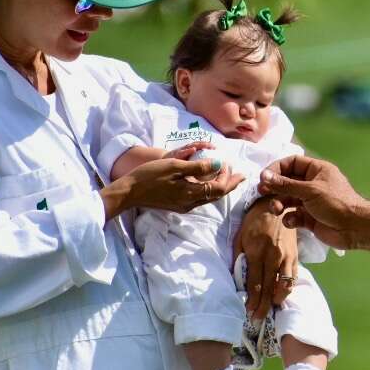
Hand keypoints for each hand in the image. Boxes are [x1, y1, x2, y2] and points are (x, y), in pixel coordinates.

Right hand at [109, 157, 243, 216]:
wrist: (129, 192)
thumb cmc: (149, 176)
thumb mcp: (174, 166)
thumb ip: (197, 166)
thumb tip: (218, 164)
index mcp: (191, 194)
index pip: (219, 188)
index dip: (228, 177)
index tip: (228, 163)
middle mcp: (190, 203)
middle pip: (217, 195)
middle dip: (230, 184)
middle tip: (239, 175)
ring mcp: (184, 206)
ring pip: (209, 198)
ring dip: (220, 187)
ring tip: (228, 177)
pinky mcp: (177, 205)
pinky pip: (200, 198)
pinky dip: (208, 189)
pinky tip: (208, 183)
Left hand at [235, 197, 298, 315]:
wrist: (276, 203)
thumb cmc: (254, 220)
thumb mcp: (240, 237)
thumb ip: (238, 257)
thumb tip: (237, 277)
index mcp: (257, 252)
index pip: (255, 282)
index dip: (252, 299)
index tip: (249, 312)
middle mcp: (274, 256)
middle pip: (269, 287)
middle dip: (264, 306)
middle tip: (258, 319)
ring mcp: (287, 256)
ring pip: (285, 284)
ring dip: (278, 300)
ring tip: (271, 309)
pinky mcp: (295, 255)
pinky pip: (293, 277)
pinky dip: (288, 288)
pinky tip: (282, 296)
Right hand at [257, 155, 363, 249]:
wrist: (355, 228)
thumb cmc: (336, 203)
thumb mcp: (309, 191)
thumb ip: (285, 184)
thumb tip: (264, 175)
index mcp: (316, 170)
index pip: (292, 163)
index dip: (277, 168)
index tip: (264, 177)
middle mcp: (313, 184)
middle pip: (287, 182)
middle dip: (275, 188)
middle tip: (262, 193)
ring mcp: (311, 202)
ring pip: (288, 199)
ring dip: (279, 204)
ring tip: (276, 210)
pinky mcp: (310, 218)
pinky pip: (294, 215)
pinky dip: (289, 218)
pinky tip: (291, 221)